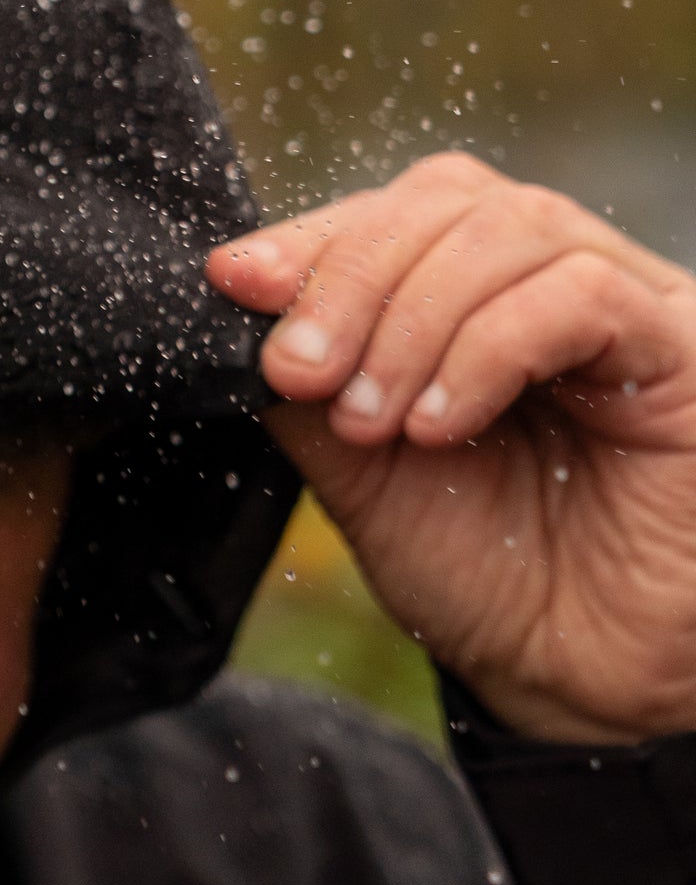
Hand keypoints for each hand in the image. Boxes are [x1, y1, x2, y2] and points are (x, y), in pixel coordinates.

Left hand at [210, 153, 695, 745]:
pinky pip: (583, 296)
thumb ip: (306, 381)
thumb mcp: (358, 465)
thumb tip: (237, 298)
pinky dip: (487, 347)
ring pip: (510, 230)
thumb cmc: (477, 569)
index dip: (310, 237)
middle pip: (445, 202)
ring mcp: (630, 304)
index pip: (393, 209)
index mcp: (474, 288)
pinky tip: (439, 422)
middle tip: (299, 372)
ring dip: (412, 321)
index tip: (234, 280)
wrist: (572, 682)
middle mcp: (554, 277)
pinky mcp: (684, 350)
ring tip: (369, 418)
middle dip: (348, 280)